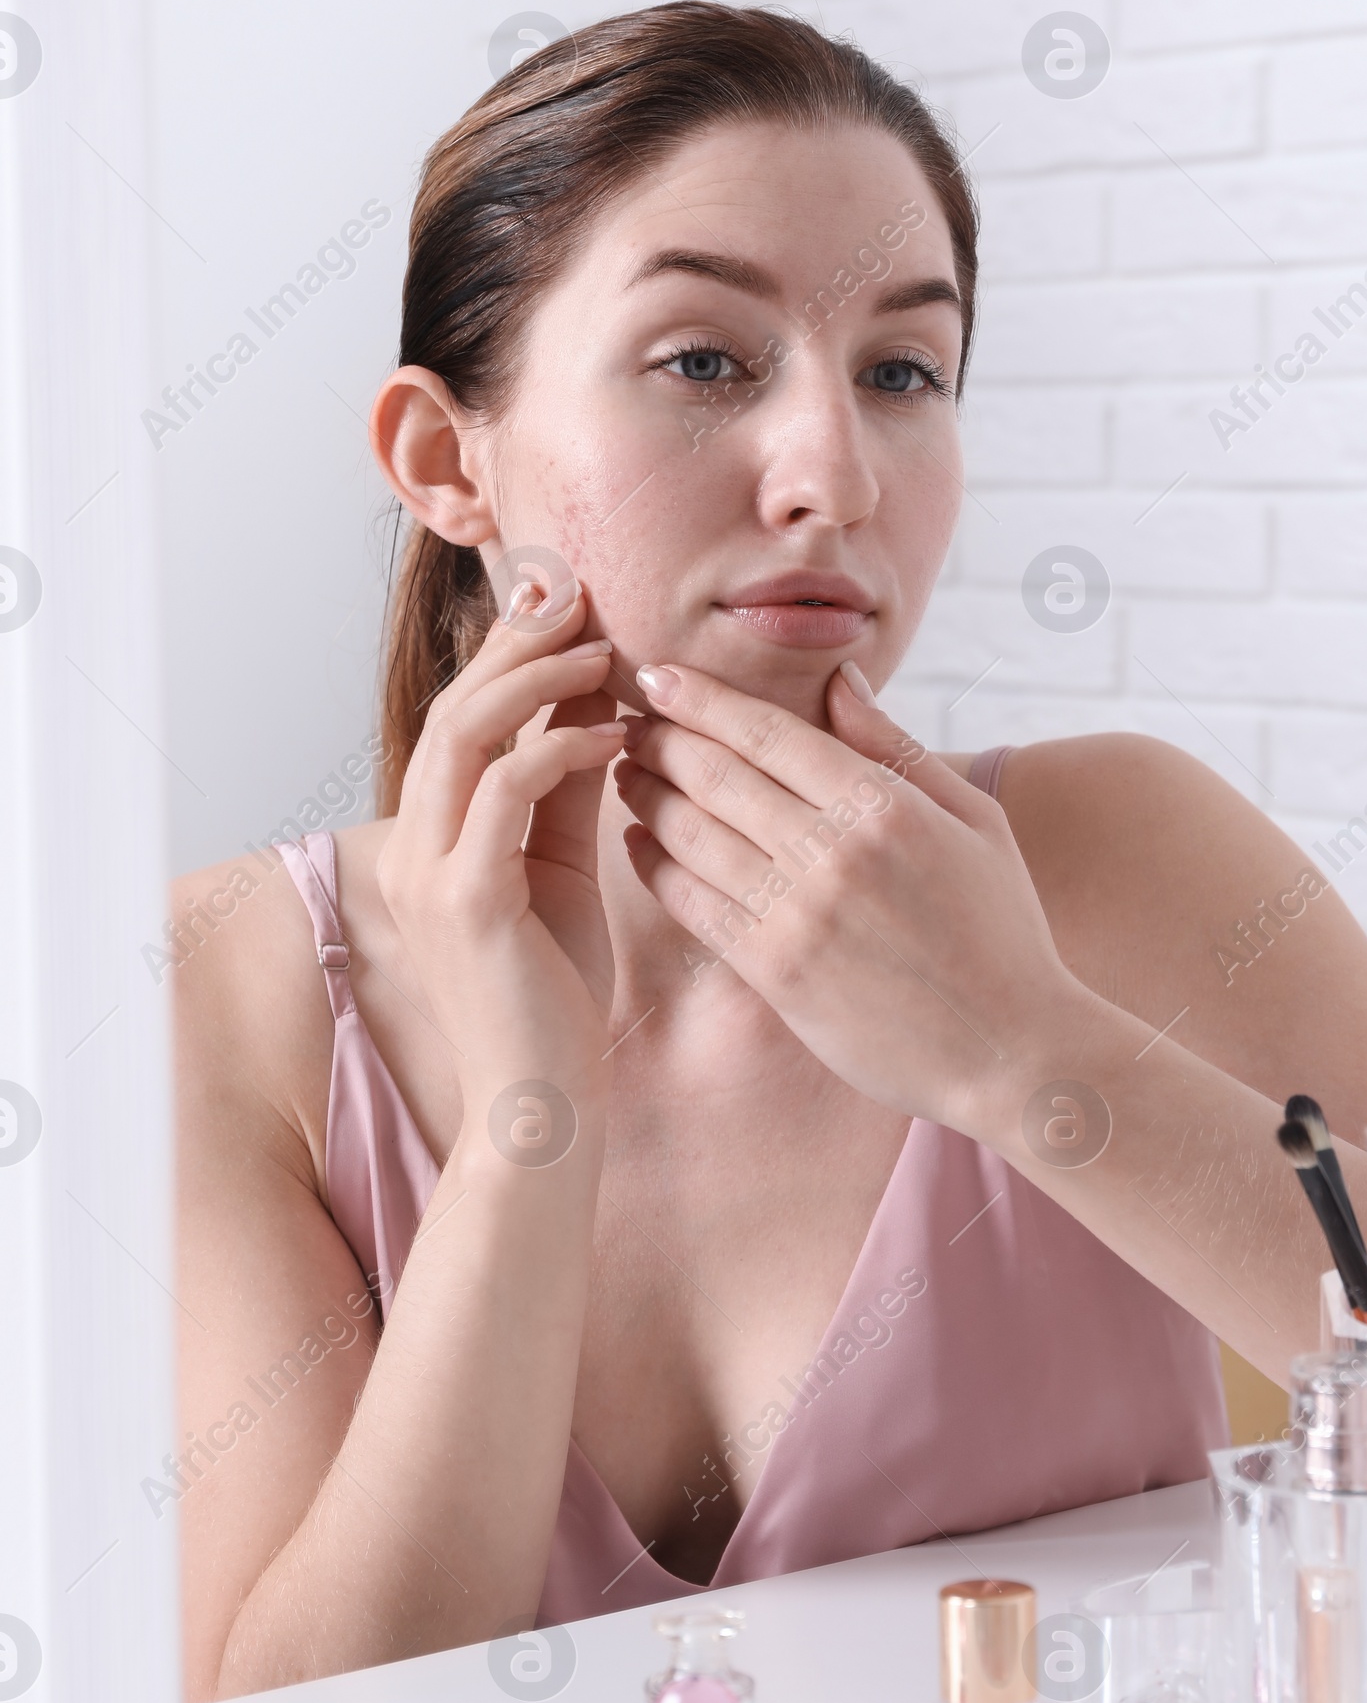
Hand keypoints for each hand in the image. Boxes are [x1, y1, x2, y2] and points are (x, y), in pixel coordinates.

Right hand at [376, 580, 624, 1104]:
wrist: (541, 1107)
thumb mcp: (564, 870)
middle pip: (454, 706)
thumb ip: (569, 792)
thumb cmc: (556, 998)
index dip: (510, 651)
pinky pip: (503, 792)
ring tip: (603, 654)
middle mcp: (414, 848)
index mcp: (431, 839)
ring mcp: (430, 874)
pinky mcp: (466, 903)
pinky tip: (615, 735)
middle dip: (518, 642)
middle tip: (582, 595)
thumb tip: (602, 708)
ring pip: (465, 734)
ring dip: (537, 680)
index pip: (462, 716)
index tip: (570, 601)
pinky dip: (557, 747)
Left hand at [615, 662, 1079, 1132]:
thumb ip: (896, 748)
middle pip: (718, 774)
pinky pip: (695, 905)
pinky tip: (638, 842)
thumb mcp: (974, 820)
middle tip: (627, 718)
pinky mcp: (777, 973)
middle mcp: (834, 853)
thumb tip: (839, 680)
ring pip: (694, 835)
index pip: (768, 732)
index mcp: (884, 805)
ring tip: (624, 769)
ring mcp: (800, 915)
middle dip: (661, 738)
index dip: (702, 698)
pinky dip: (655, 866)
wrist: (1010, 1050)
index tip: (658, 676)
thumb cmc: (1000, 928)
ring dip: (646, 794)